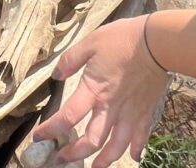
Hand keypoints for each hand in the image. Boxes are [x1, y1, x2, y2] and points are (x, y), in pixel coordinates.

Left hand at [33, 16, 168, 167]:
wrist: (157, 43)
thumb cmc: (123, 40)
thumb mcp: (90, 42)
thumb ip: (71, 60)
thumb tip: (56, 74)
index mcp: (94, 91)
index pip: (68, 117)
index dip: (51, 130)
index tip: (38, 137)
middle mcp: (111, 107)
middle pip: (92, 141)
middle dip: (75, 153)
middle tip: (63, 158)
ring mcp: (130, 112)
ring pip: (116, 146)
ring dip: (105, 160)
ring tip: (95, 167)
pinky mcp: (146, 110)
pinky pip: (141, 136)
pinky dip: (137, 149)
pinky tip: (133, 157)